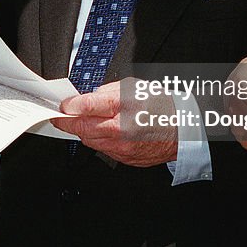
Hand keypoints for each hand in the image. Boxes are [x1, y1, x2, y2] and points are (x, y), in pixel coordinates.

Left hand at [51, 79, 178, 166]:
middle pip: (83, 128)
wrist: (185, 129)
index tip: (62, 105)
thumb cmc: (164, 106)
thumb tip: (87, 97)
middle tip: (62, 115)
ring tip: (87, 121)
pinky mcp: (126, 159)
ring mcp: (123, 148)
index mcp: (126, 108)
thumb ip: (108, 92)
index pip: (87, 107)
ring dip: (84, 132)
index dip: (69, 105)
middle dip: (69, 122)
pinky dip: (100, 141)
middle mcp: (123, 131)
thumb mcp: (136, 87)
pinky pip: (104, 150)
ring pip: (91, 141)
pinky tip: (106, 132)